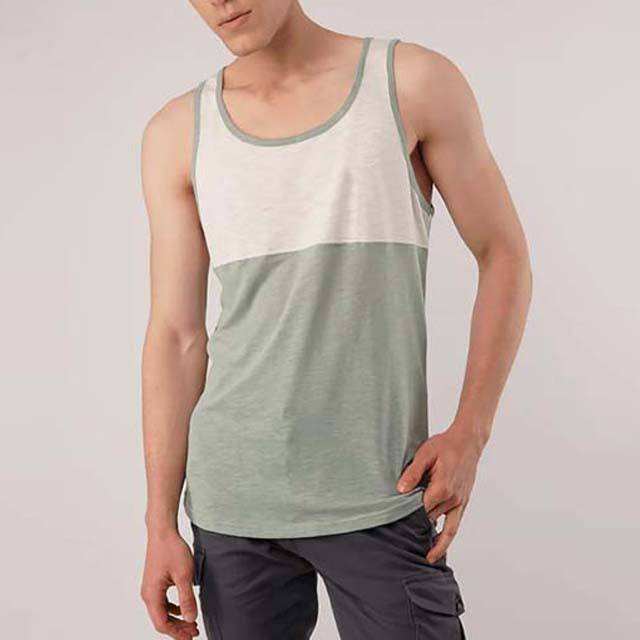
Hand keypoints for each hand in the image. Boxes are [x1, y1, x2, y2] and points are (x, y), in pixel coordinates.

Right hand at [141, 531, 199, 638]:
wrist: (163, 532)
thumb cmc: (172, 550)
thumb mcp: (184, 575)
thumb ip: (187, 599)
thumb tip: (190, 619)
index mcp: (152, 595)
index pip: (162, 624)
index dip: (177, 633)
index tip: (191, 636)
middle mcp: (148, 594)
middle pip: (161, 620)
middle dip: (177, 628)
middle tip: (194, 632)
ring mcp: (150, 588)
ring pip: (162, 612)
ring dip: (176, 619)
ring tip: (191, 622)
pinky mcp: (155, 582)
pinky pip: (162, 602)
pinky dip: (173, 608)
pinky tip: (184, 608)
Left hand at [397, 424, 482, 562]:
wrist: (468, 441)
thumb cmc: (445, 445)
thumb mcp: (425, 453)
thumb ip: (413, 472)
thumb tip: (400, 490)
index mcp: (441, 488)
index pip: (420, 510)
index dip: (407, 518)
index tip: (395, 528)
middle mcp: (452, 498)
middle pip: (430, 520)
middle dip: (417, 529)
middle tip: (400, 544)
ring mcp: (460, 502)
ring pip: (443, 526)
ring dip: (433, 539)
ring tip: (423, 558)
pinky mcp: (464, 502)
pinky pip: (455, 525)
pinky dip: (447, 538)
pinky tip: (438, 548)